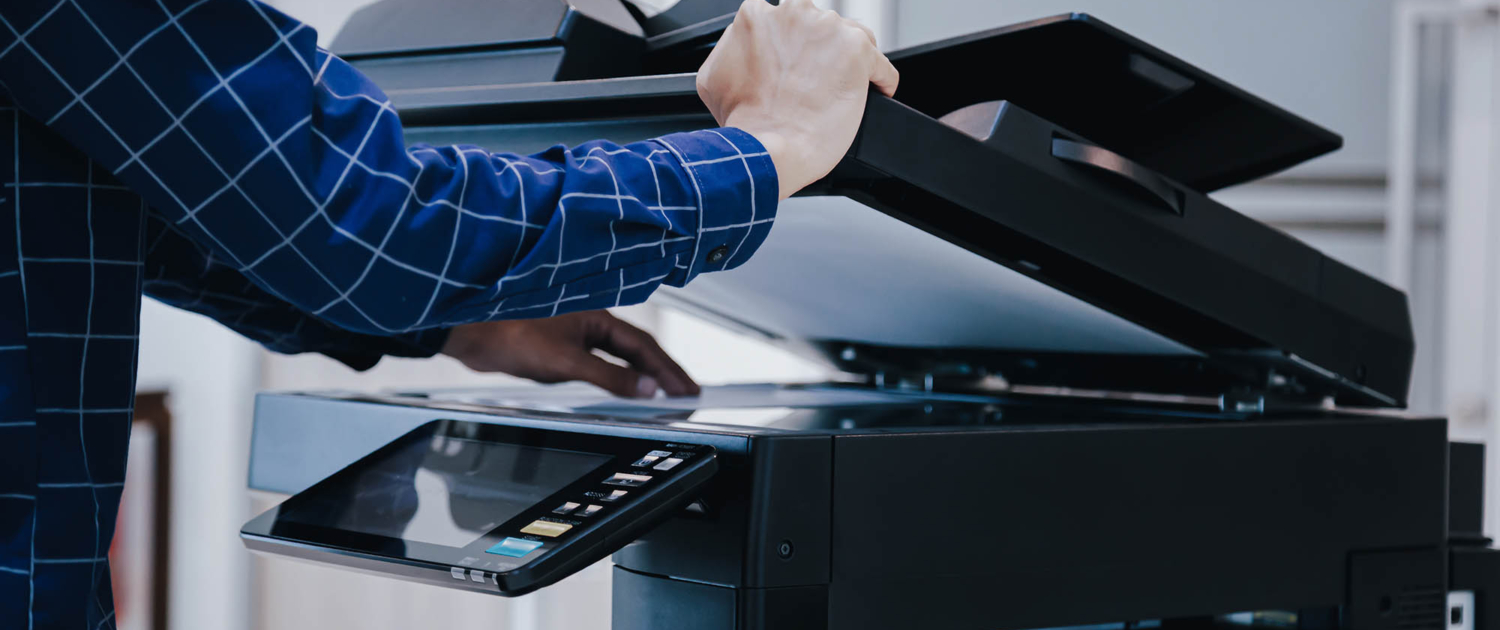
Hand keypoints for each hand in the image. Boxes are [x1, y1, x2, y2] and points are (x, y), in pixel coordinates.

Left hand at [441, 311, 699, 397]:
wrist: (474, 333)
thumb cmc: (513, 334)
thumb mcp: (567, 362)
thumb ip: (609, 379)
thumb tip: (644, 390)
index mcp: (598, 320)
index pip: (645, 348)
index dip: (669, 370)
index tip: (688, 388)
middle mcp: (590, 325)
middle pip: (637, 352)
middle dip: (663, 374)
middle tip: (685, 394)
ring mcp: (576, 337)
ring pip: (619, 359)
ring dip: (641, 377)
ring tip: (661, 395)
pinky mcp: (560, 351)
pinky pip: (599, 366)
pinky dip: (616, 379)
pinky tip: (620, 391)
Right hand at [696, 0, 898, 199]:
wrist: (767, 149)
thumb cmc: (744, 121)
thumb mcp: (713, 77)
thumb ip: (732, 50)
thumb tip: (745, 51)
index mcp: (757, 16)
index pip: (787, 21)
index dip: (793, 45)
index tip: (795, 65)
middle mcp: (795, 14)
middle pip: (820, 25)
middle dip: (821, 50)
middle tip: (816, 81)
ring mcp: (829, 30)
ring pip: (853, 37)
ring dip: (850, 61)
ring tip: (844, 87)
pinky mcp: (858, 52)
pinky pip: (881, 66)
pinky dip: (881, 80)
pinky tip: (874, 93)